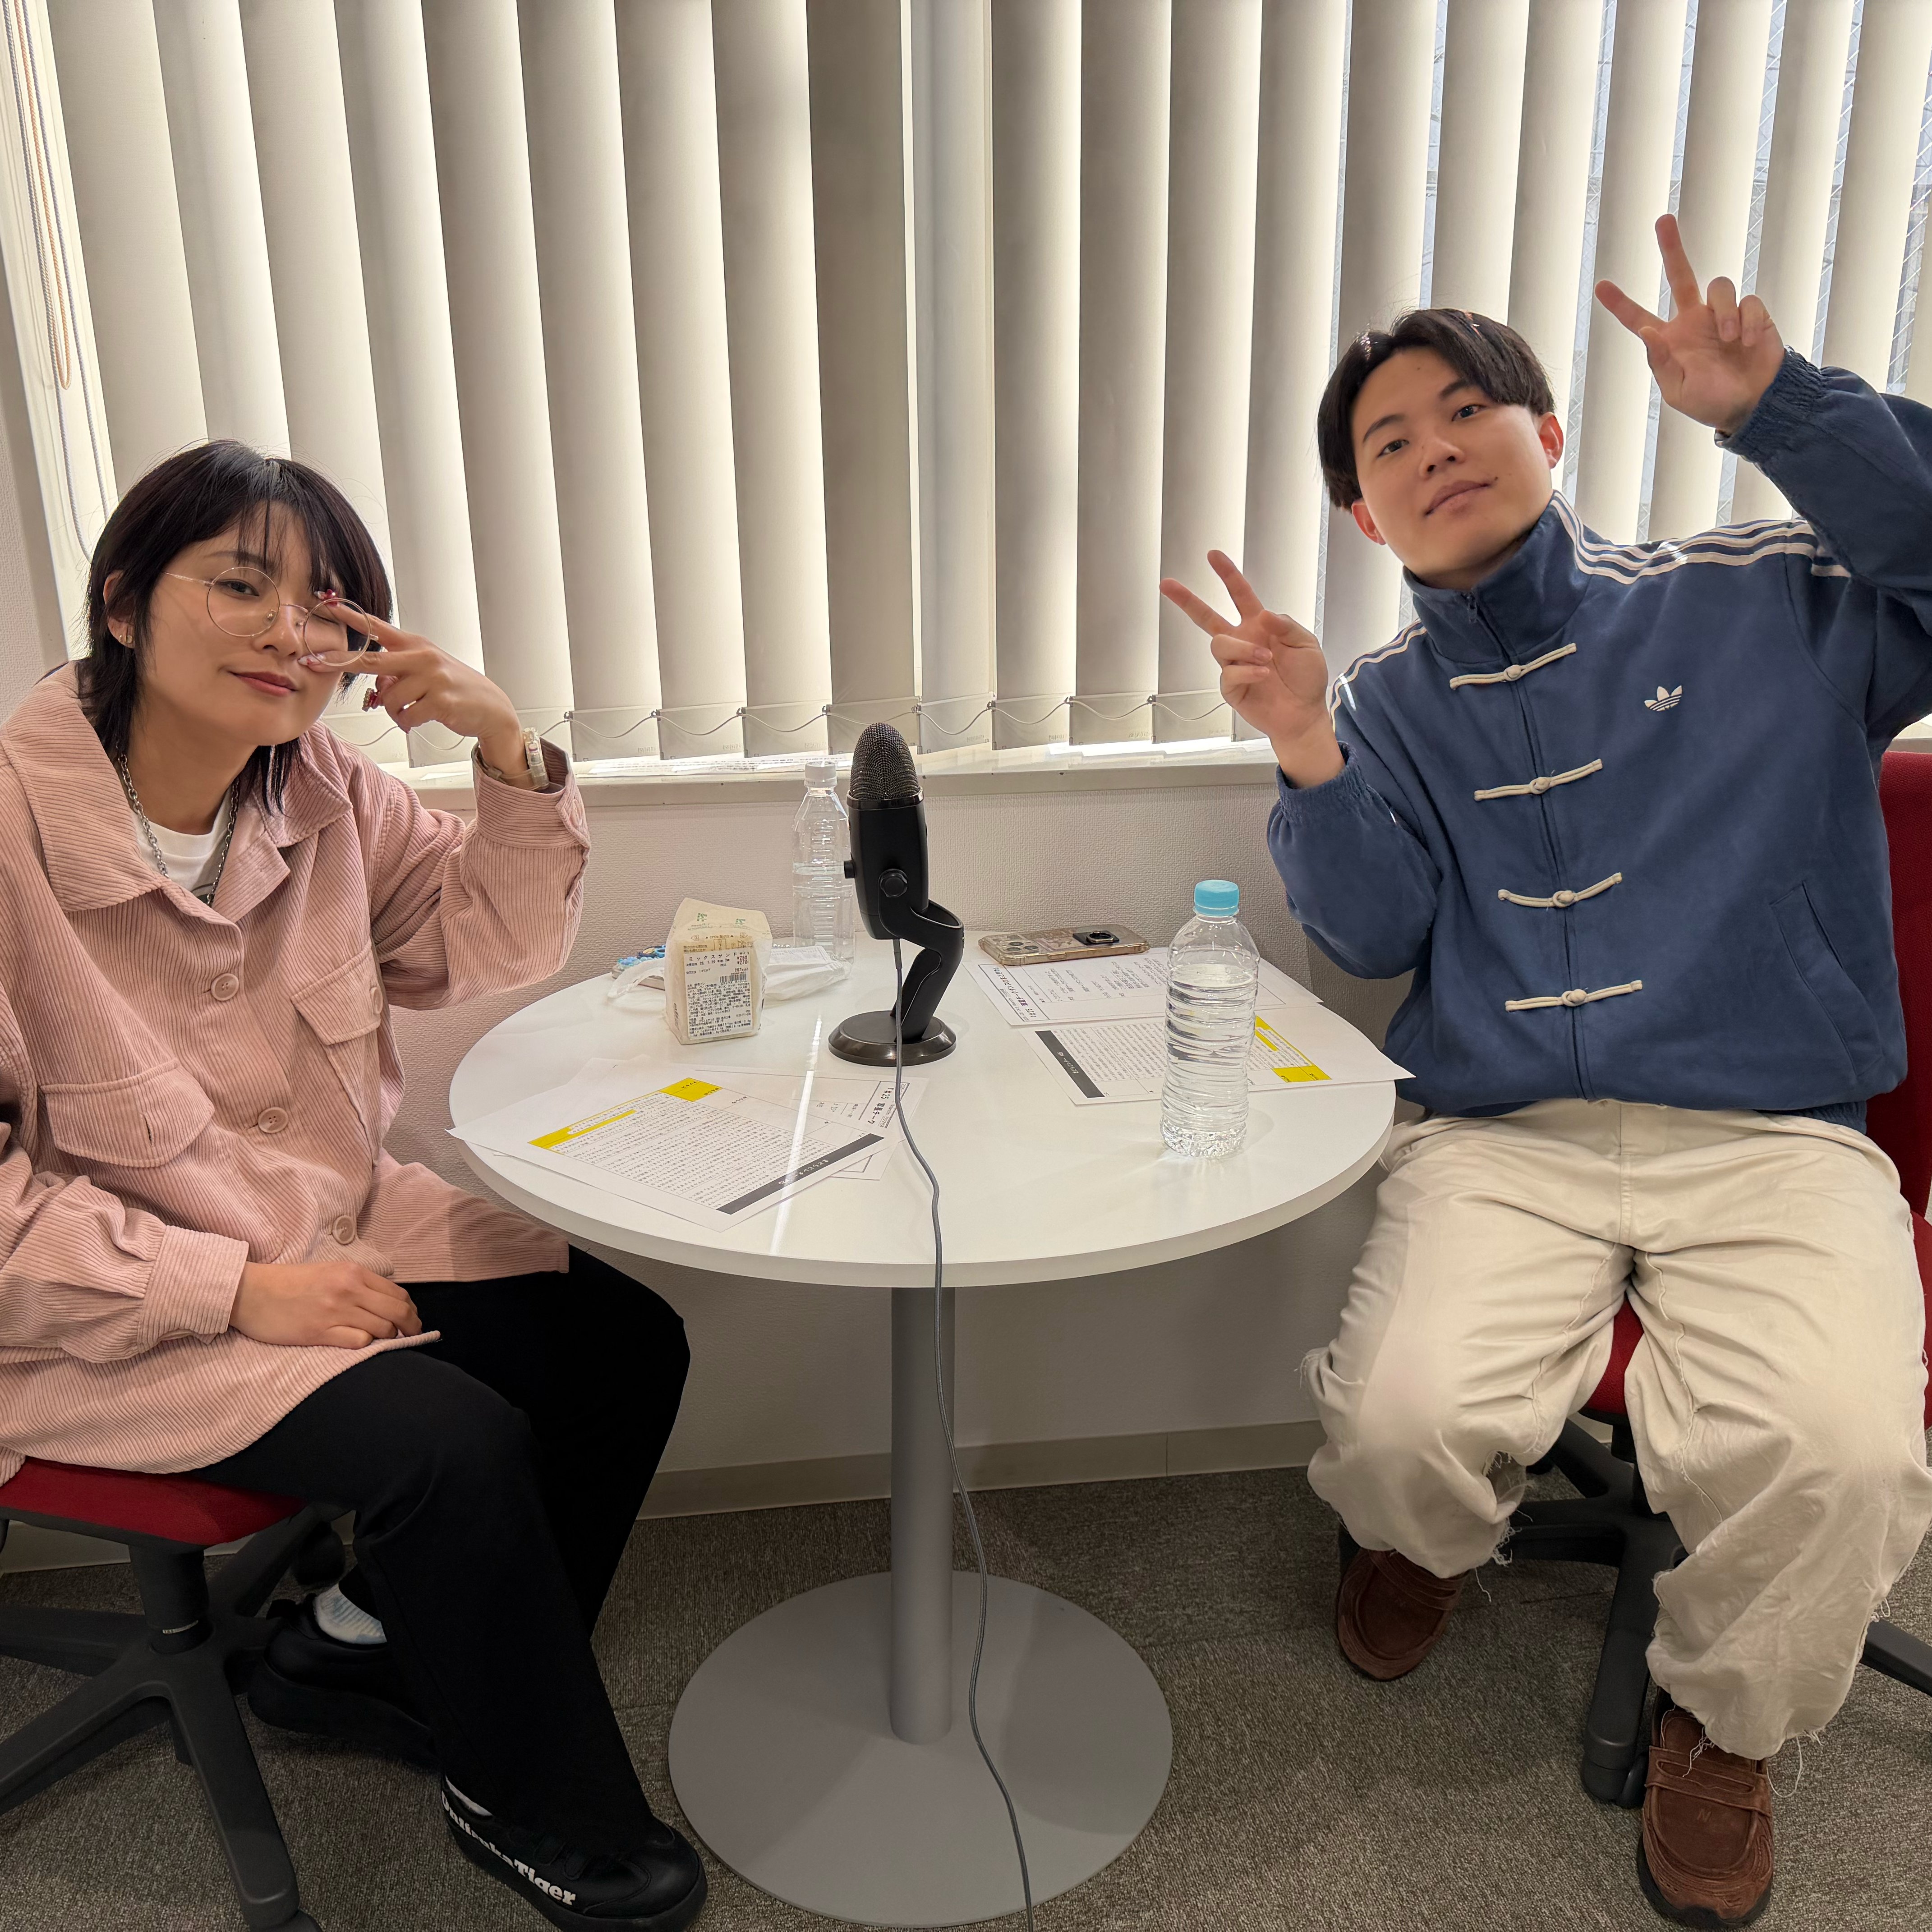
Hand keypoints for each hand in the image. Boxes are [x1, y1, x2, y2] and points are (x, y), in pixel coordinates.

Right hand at [230, 1260, 422, 1349]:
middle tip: (412, 1335)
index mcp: (353, 1272)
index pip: (398, 1293)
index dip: (410, 1310)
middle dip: (411, 1326)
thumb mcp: (329, 1271)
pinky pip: (359, 1342)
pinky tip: (361, 1344)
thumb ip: (357, 1283)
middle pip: (398, 1311)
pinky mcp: (319, 1332)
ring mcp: (335, 1311)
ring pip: (382, 1329)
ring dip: (388, 1338)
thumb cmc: (289, 1282)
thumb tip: (384, 1301)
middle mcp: (348, 1289)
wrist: (251, 1292)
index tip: (411, 1320)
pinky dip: (366, 1345)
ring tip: (385, 1342)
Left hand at [299, 600, 530, 779]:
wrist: (490, 708)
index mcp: (415, 644)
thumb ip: (397, 674)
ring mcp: (432, 678)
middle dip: (337, 663)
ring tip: (409, 713)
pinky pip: (406, 716)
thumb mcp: (425, 672)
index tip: (328, 604)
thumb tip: (377, 689)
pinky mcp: (440, 701)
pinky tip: (419, 721)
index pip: (378, 627)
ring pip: (389, 698)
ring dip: (394, 712)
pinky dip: (407, 723)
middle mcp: (422, 656)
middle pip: (370, 660)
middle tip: (310, 663)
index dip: (352, 616)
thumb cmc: (453, 688)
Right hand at [1160, 551, 1342, 785]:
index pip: (1239, 595)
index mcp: (1258, 626)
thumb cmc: (1306, 678)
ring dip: (1243, 649)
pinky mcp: (1230, 687)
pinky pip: (1228, 672)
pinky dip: (1247, 672)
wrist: (1303, 713)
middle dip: (1186, 600)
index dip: (1227, 575)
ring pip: (1219, 645)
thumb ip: (1287, 625)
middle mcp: (1242, 642)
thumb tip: (1263, 615)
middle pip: (1206, 618)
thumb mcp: (1306, 644)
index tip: (1212, 556)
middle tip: (1166, 584)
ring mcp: (1233, 665)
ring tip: (1266, 661)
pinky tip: (1263, 675)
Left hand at [1596, 214, 1784, 435]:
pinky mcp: (1752, 313)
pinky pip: (1748, 301)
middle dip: (1672, 248)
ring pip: (1719, 285)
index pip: (1639, 318)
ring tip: (1729, 339)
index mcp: (1670, 340)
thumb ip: (1661, 361)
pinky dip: (1749, 321)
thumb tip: (1647, 331)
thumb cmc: (1711, 402)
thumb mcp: (1679, 390)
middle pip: (1680, 274)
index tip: (1600, 285)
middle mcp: (1693, 320)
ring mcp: (1722, 313)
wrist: (1753, 405)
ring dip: (1724, 310)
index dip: (1620, 304)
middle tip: (1663, 220)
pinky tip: (1750, 342)